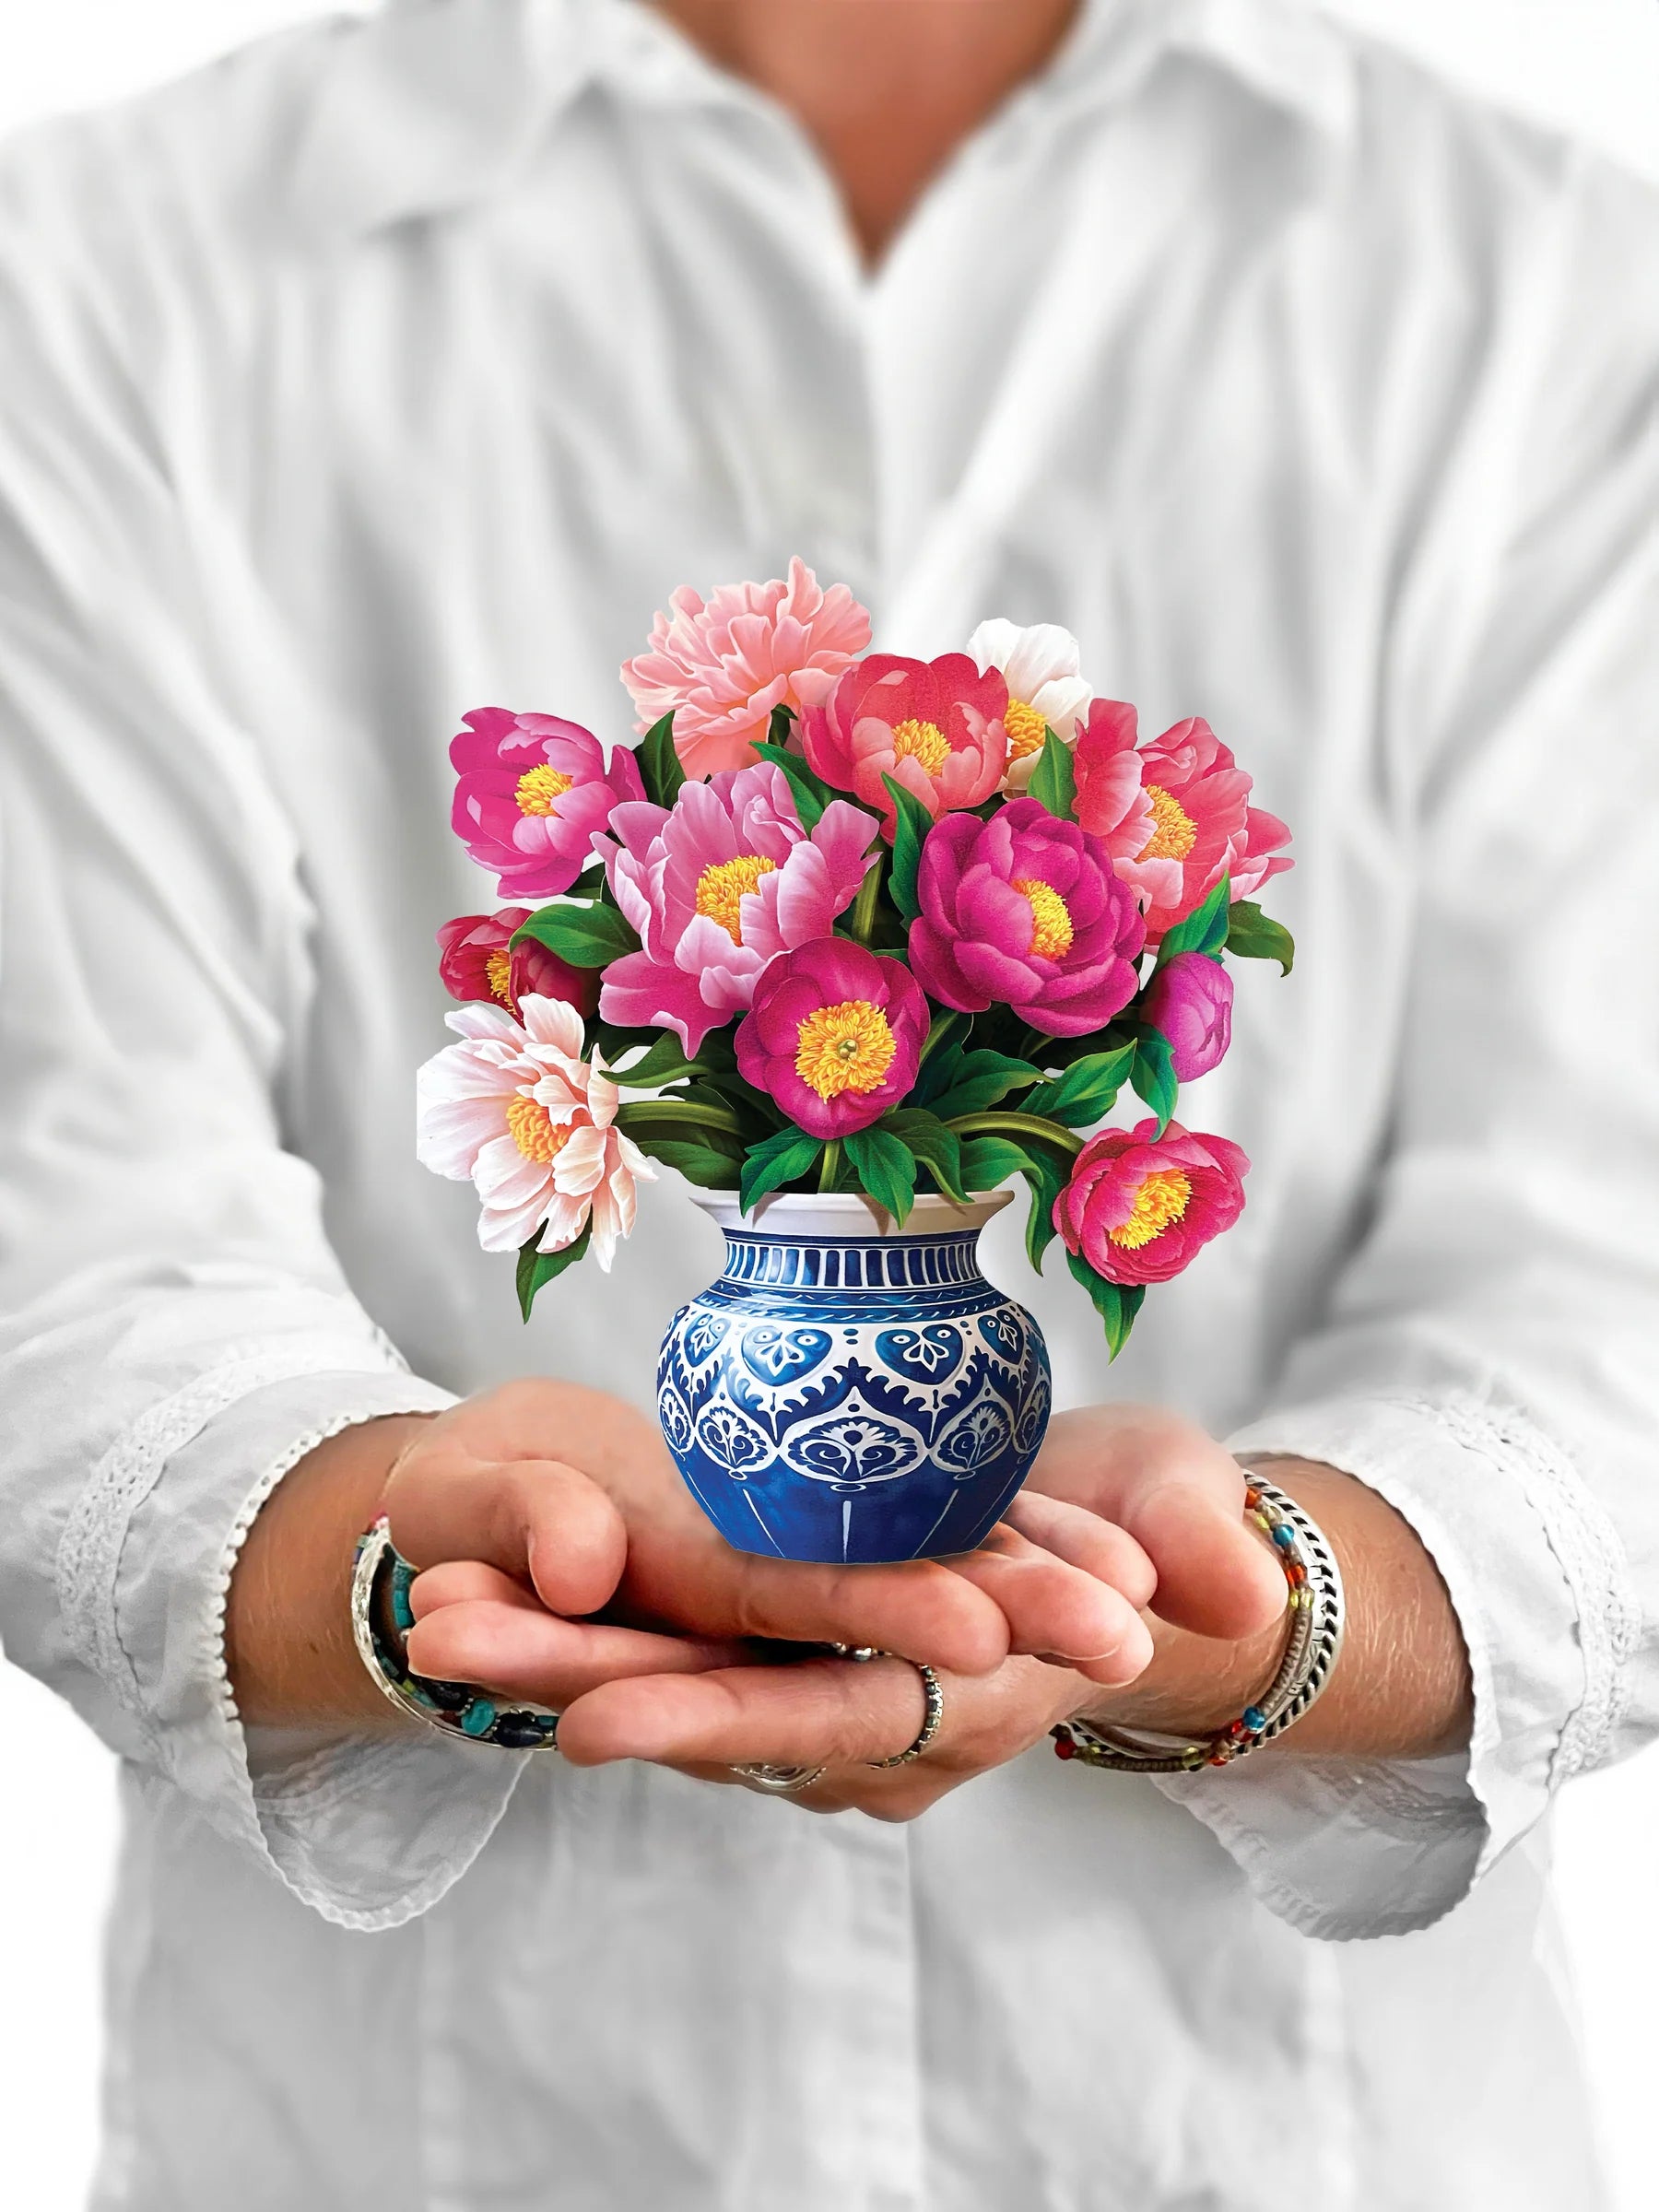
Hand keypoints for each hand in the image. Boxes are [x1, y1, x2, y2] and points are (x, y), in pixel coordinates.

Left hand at [441, 1399, 1285, 1814]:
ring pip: (673, 1678)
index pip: (835, 1714)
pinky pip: (672, 1639)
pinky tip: (484, 1575)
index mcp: (966, 1688)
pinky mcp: (780, 1636)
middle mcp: (873, 1714)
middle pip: (714, 1707)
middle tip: (444, 1637)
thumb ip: (1194, 1535)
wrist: (1115, 1561)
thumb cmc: (1157, 1525)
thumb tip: (1226, 1581)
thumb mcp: (1187, 1505)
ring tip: (432, 1604)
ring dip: (552, 1651)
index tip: (598, 1718)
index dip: (726, 1718)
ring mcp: (819, 1676)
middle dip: (579, 1681)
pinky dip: (583, 1618)